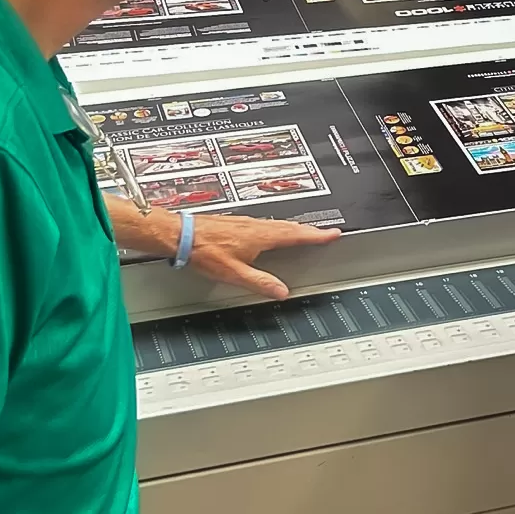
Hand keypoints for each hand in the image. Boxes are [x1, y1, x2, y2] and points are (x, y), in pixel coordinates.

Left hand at [190, 215, 339, 298]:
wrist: (182, 235)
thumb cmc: (204, 251)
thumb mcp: (235, 273)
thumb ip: (260, 282)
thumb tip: (281, 291)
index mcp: (260, 236)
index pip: (296, 234)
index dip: (316, 235)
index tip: (332, 233)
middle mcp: (255, 226)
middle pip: (289, 227)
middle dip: (309, 230)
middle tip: (324, 232)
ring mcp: (246, 222)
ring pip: (277, 224)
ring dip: (293, 228)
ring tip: (303, 232)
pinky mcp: (236, 223)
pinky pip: (266, 223)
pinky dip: (277, 227)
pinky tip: (271, 232)